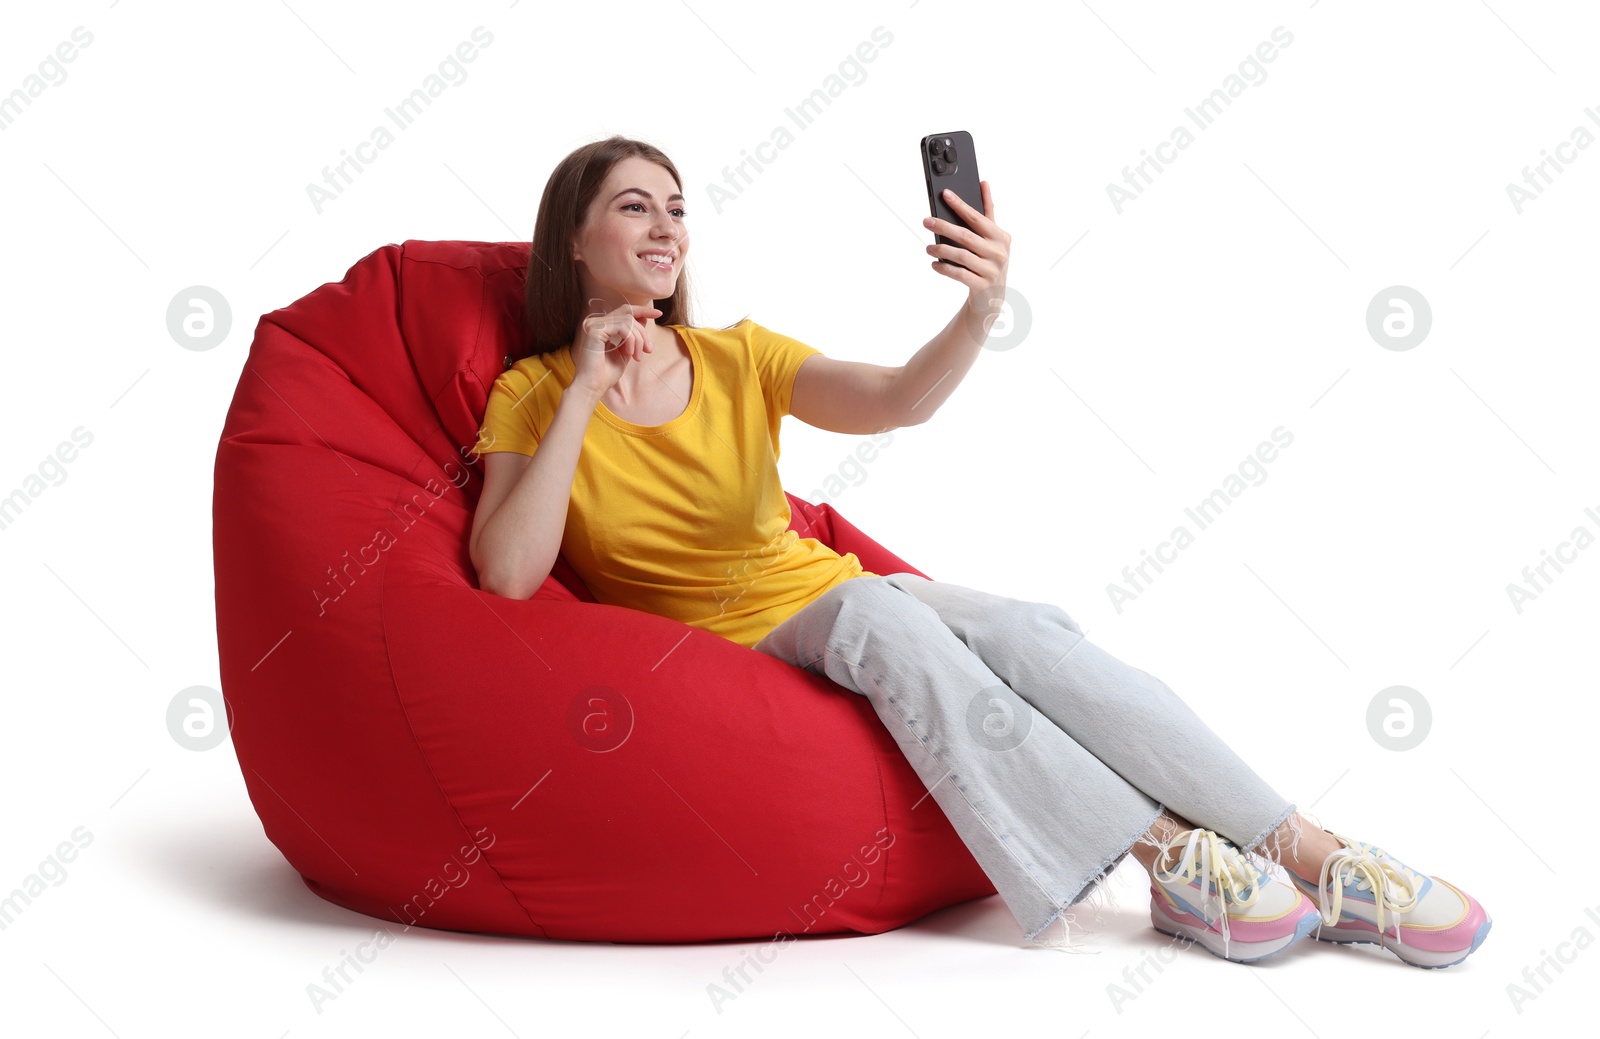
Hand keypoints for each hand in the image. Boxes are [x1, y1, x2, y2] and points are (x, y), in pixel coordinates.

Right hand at [571, 301, 659, 397]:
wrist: (593, 387)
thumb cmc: (606, 374)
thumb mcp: (625, 352)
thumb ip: (632, 336)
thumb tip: (644, 320)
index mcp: (602, 326)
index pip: (624, 311)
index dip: (643, 310)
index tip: (658, 313)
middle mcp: (595, 322)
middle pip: (628, 315)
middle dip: (643, 332)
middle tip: (648, 350)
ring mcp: (593, 324)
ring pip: (627, 321)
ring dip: (638, 339)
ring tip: (638, 357)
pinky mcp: (594, 329)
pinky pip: (622, 327)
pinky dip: (631, 339)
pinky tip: (630, 353)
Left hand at [923, 180, 1010, 338]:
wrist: (993, 298)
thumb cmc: (989, 261)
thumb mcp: (992, 237)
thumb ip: (988, 212)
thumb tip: (984, 183)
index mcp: (1001, 237)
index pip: (978, 218)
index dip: (961, 205)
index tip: (945, 194)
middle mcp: (999, 253)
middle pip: (966, 236)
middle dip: (944, 227)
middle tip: (926, 221)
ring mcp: (992, 271)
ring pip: (962, 256)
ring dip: (941, 249)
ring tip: (928, 247)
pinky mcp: (982, 286)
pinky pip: (959, 274)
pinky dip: (945, 268)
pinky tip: (934, 264)